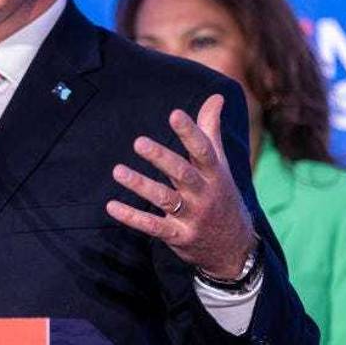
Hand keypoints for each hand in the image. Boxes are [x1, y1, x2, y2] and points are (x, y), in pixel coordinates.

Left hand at [106, 94, 256, 278]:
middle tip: (138, 142)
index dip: (190, 132)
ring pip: (164, 200)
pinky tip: (111, 206)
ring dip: (140, 185)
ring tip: (117, 171)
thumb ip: (211, 131)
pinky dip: (132, 217)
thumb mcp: (220, 165)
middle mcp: (205, 194)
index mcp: (215, 174)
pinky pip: (153, 227)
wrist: (234, 247)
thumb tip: (216, 97)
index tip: (174, 114)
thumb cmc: (220, 195)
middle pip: (183, 174)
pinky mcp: (178, 236)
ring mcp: (192, 217)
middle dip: (162, 159)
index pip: (204, 150)